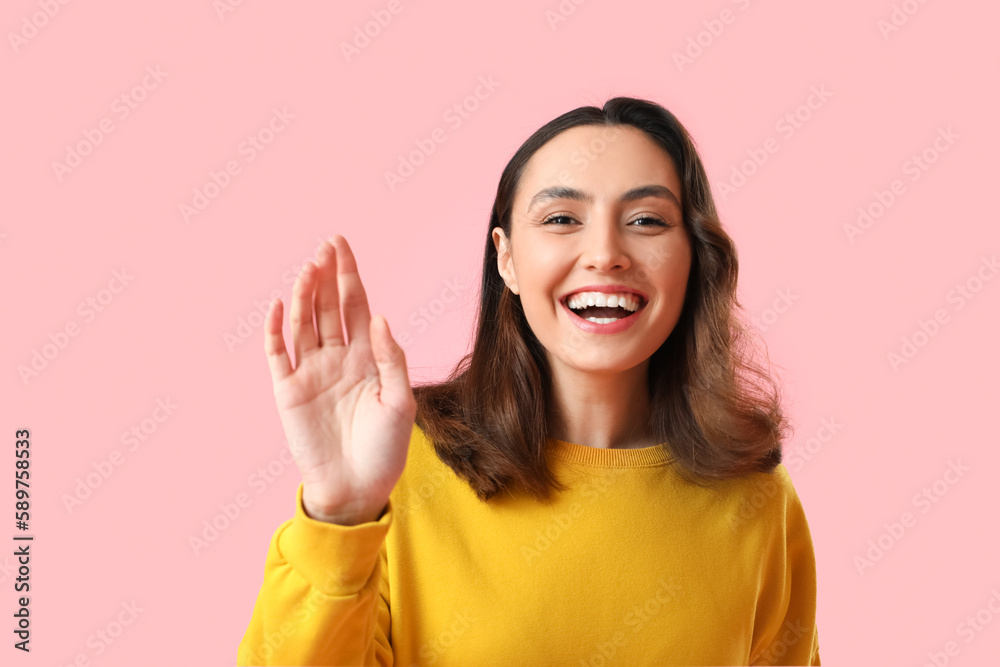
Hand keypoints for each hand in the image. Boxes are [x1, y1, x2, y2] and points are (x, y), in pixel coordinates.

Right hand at [263, 234, 415, 524]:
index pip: (356, 306)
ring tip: (309, 268)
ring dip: (305, 295)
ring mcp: (310, 372)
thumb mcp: (400, 402)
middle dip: (327, 275)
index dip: (349, 275)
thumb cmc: (385, 449)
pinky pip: (277, 352)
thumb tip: (379, 317)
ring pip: (304, 323)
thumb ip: (391, 359)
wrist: (356, 489)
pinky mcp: (288, 391)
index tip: (342, 245)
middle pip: (329, 307)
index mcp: (366, 358)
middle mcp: (336, 358)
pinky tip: (279, 303)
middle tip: (325, 246)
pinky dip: (275, 328)